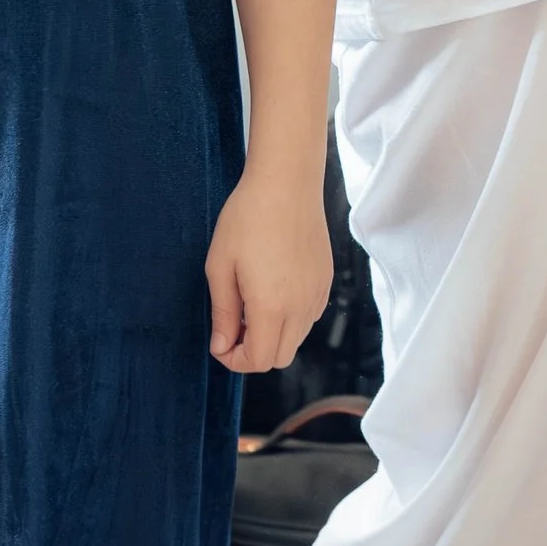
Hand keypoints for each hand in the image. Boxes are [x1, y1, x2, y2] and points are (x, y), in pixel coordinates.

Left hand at [208, 169, 334, 375]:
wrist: (287, 184)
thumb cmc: (247, 218)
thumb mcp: (221, 266)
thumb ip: (223, 313)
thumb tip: (222, 346)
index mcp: (271, 306)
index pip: (258, 360)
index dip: (234, 360)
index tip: (221, 342)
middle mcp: (300, 307)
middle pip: (279, 358)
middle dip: (253, 353)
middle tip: (233, 326)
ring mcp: (317, 295)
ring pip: (296, 339)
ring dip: (272, 336)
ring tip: (252, 305)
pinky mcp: (326, 282)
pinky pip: (309, 318)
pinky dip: (290, 319)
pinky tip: (274, 291)